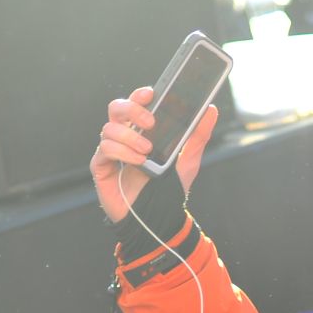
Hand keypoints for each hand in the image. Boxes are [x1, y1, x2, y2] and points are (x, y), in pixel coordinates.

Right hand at [91, 86, 219, 222]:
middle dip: (132, 109)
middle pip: (116, 108)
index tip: (151, 93)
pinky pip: (104, 149)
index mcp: (141, 130)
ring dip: (130, 136)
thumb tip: (211, 109)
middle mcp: (123, 136)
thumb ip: (198, 135)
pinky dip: (122, 152)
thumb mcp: (188, 161)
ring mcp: (110, 151)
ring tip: (148, 151)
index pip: (135, 103)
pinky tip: (138, 162)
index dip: (139, 95)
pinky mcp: (101, 167)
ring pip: (109, 128)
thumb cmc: (169, 188)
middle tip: (151, 122)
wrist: (157, 218)